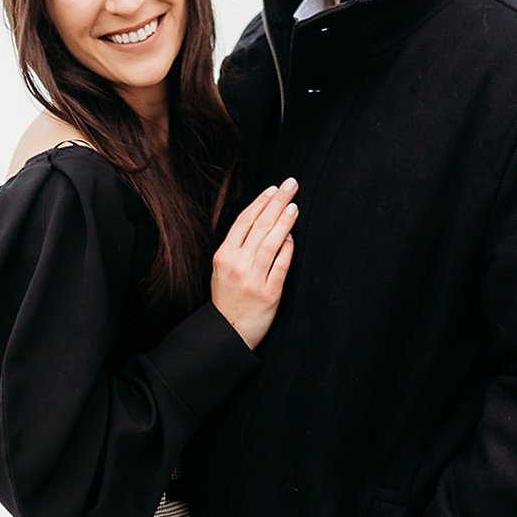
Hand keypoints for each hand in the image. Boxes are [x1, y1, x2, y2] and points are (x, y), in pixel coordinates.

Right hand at [211, 178, 298, 349]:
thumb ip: (238, 247)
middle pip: (259, 226)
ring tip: (294, 206)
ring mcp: (253, 279)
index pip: (244, 221)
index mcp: (224, 255)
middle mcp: (237, 264)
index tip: (273, 188)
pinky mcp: (269, 294)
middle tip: (291, 185)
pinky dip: (288, 249)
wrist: (228, 331)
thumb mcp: (222, 269)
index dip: (260, 202)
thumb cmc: (228, 297)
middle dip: (277, 202)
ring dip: (284, 222)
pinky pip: (281, 266)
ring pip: (271, 243)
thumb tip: (262, 222)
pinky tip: (293, 237)